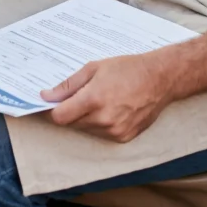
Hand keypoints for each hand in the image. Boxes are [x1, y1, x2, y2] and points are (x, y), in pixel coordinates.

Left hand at [42, 52, 172, 142]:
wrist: (159, 79)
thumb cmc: (127, 69)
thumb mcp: (94, 68)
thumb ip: (69, 85)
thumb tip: (48, 96)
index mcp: (94, 99)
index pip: (60, 117)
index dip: (53, 110)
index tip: (51, 103)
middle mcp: (103, 119)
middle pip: (72, 123)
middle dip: (70, 111)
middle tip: (79, 96)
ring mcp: (115, 131)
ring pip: (86, 129)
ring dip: (85, 118)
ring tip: (100, 99)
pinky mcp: (124, 138)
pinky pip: (102, 134)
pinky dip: (100, 124)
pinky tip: (111, 108)